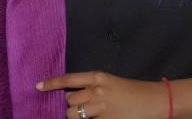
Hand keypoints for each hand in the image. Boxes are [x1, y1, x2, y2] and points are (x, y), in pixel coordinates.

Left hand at [37, 70, 166, 118]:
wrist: (154, 102)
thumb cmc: (132, 92)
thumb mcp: (110, 83)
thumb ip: (91, 88)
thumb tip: (72, 97)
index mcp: (98, 77)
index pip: (69, 79)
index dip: (51, 83)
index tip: (37, 86)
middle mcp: (97, 91)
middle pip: (69, 100)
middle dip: (73, 105)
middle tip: (86, 106)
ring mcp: (101, 108)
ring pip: (75, 114)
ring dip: (78, 116)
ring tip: (93, 114)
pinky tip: (101, 118)